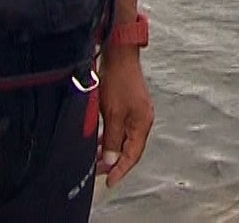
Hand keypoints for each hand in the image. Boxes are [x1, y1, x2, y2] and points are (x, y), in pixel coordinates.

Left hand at [96, 45, 152, 188]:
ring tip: (95, 159)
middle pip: (129, 149)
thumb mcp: (113, 114)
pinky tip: (99, 141)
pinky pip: (121, 129)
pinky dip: (111, 137)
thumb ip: (113, 139)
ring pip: (124, 139)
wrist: (120, 56)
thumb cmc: (119, 81)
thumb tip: (112, 161)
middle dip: (114, 162)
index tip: (109, 182)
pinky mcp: (129, 107)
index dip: (120, 170)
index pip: (132, 155)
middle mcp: (142, 120)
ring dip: (111, 150)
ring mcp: (137, 113)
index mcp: (142, 124)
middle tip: (98, 172)